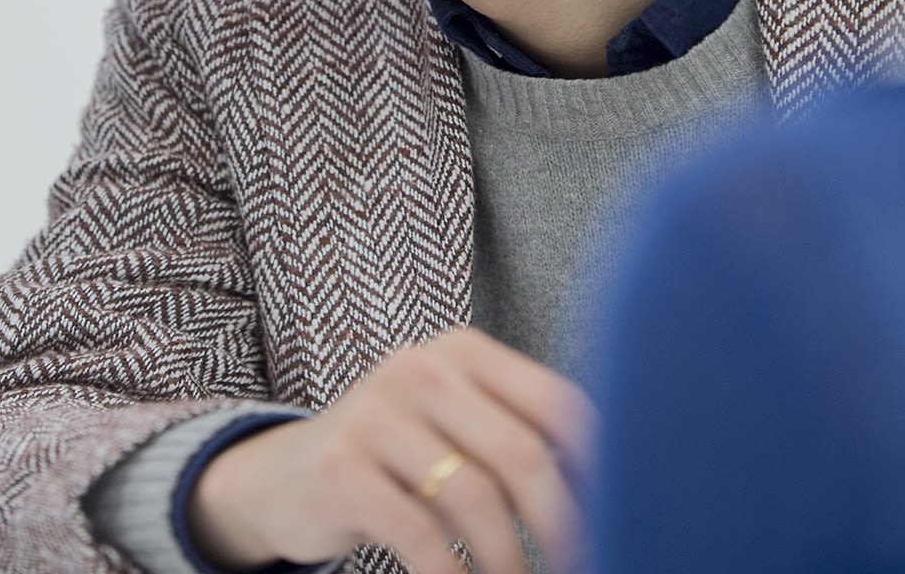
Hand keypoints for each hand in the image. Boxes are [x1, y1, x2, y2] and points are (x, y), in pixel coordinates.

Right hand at [187, 327, 594, 573]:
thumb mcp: (454, 431)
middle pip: (521, 452)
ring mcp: (373, 413)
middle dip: (562, 524)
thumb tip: (612, 491)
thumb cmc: (394, 460)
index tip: (621, 517)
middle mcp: (421, 368)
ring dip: (509, 561)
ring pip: (474, 497)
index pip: (557, 403)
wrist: (284, 478)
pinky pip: (418, 534)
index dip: (600, 467)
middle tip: (581, 564)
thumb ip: (517, 437)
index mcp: (464, 352)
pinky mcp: (339, 467)